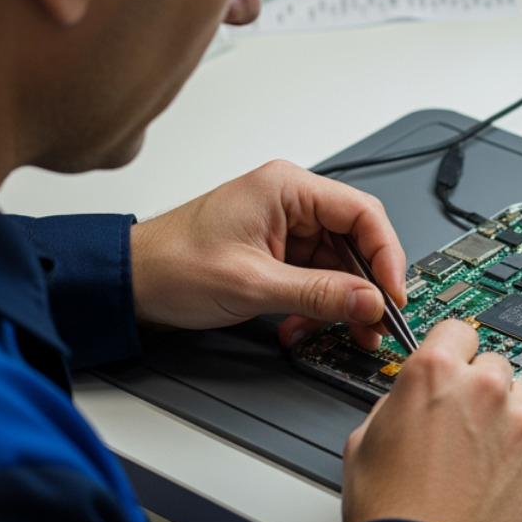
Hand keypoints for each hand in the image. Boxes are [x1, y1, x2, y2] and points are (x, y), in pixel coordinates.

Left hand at [128, 159, 405, 349]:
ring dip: (339, 303)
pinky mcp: (277, 251)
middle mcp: (291, 201)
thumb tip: (368, 300)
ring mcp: (285, 227)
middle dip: (364, 287)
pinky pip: (316, 277)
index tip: (391, 294)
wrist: (129, 283)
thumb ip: (318, 293)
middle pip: (354, 241)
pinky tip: (304, 327)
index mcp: (287, 188)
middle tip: (374, 322)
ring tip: (341, 333)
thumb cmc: (171, 264)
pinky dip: (317, 305)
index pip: (362, 213)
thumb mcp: (252, 285)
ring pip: (338, 265)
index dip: (385, 255)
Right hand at [341, 321, 521, 521]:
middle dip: (479, 387)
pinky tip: (495, 478)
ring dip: (506, 415)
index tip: (453, 361)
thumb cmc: (389, 511)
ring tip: (480, 452)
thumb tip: (409, 400)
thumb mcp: (364, 439)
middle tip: (461, 421)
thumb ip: (396, 403)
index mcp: (434, 373)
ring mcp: (519, 424)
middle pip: (494, 364)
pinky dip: (521, 453)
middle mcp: (483, 390)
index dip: (450, 349)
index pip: (456, 330)